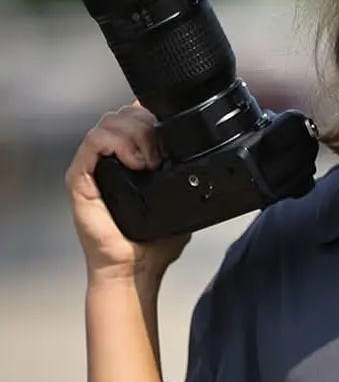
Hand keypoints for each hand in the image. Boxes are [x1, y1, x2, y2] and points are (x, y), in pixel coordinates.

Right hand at [65, 102, 189, 282]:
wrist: (135, 270)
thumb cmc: (154, 240)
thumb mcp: (181, 196)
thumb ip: (188, 172)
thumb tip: (215, 158)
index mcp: (129, 156)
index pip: (136, 113)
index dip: (154, 111)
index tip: (174, 130)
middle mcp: (109, 156)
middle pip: (124, 112)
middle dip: (149, 123)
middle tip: (164, 153)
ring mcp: (93, 166)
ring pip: (110, 121)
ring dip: (137, 134)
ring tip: (152, 161)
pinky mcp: (79, 178)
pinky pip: (93, 141)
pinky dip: (118, 144)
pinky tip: (136, 164)